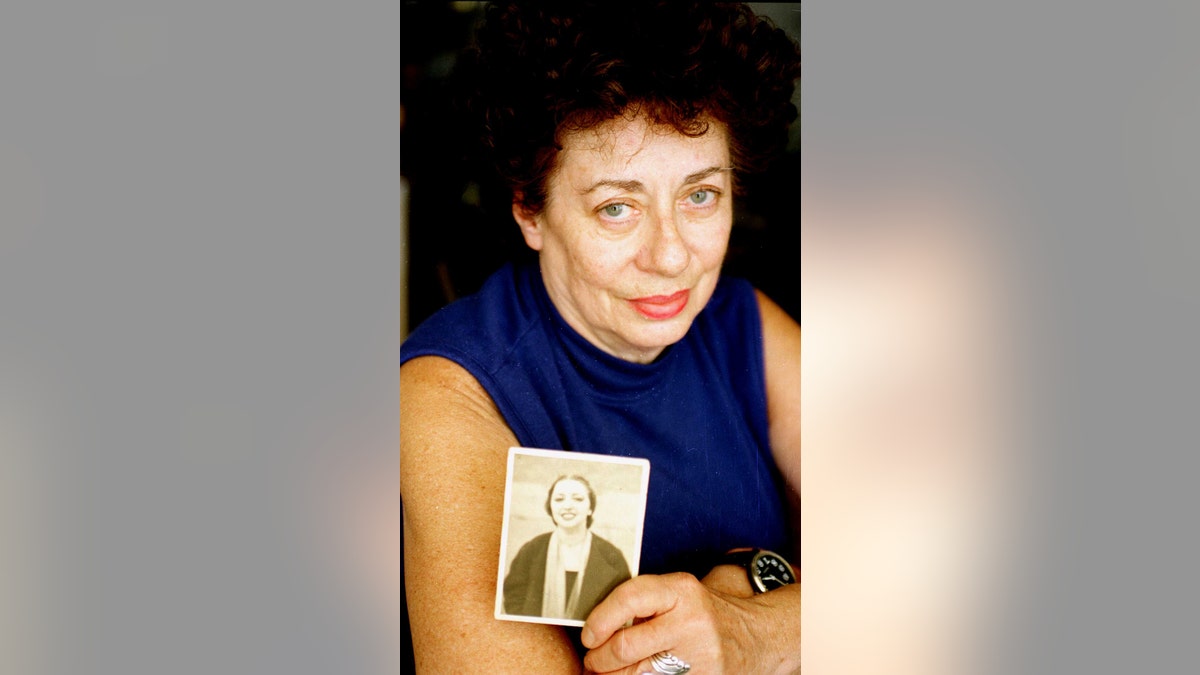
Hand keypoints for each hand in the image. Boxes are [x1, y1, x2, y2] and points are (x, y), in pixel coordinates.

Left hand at [580, 570, 760, 674]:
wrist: (759, 636)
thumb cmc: (708, 614)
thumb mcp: (681, 595)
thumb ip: (645, 604)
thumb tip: (596, 625)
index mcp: (681, 590)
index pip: (628, 598)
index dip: (599, 619)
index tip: (587, 635)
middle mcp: (691, 621)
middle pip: (625, 646)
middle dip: (599, 659)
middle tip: (592, 661)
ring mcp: (699, 655)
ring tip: (608, 673)